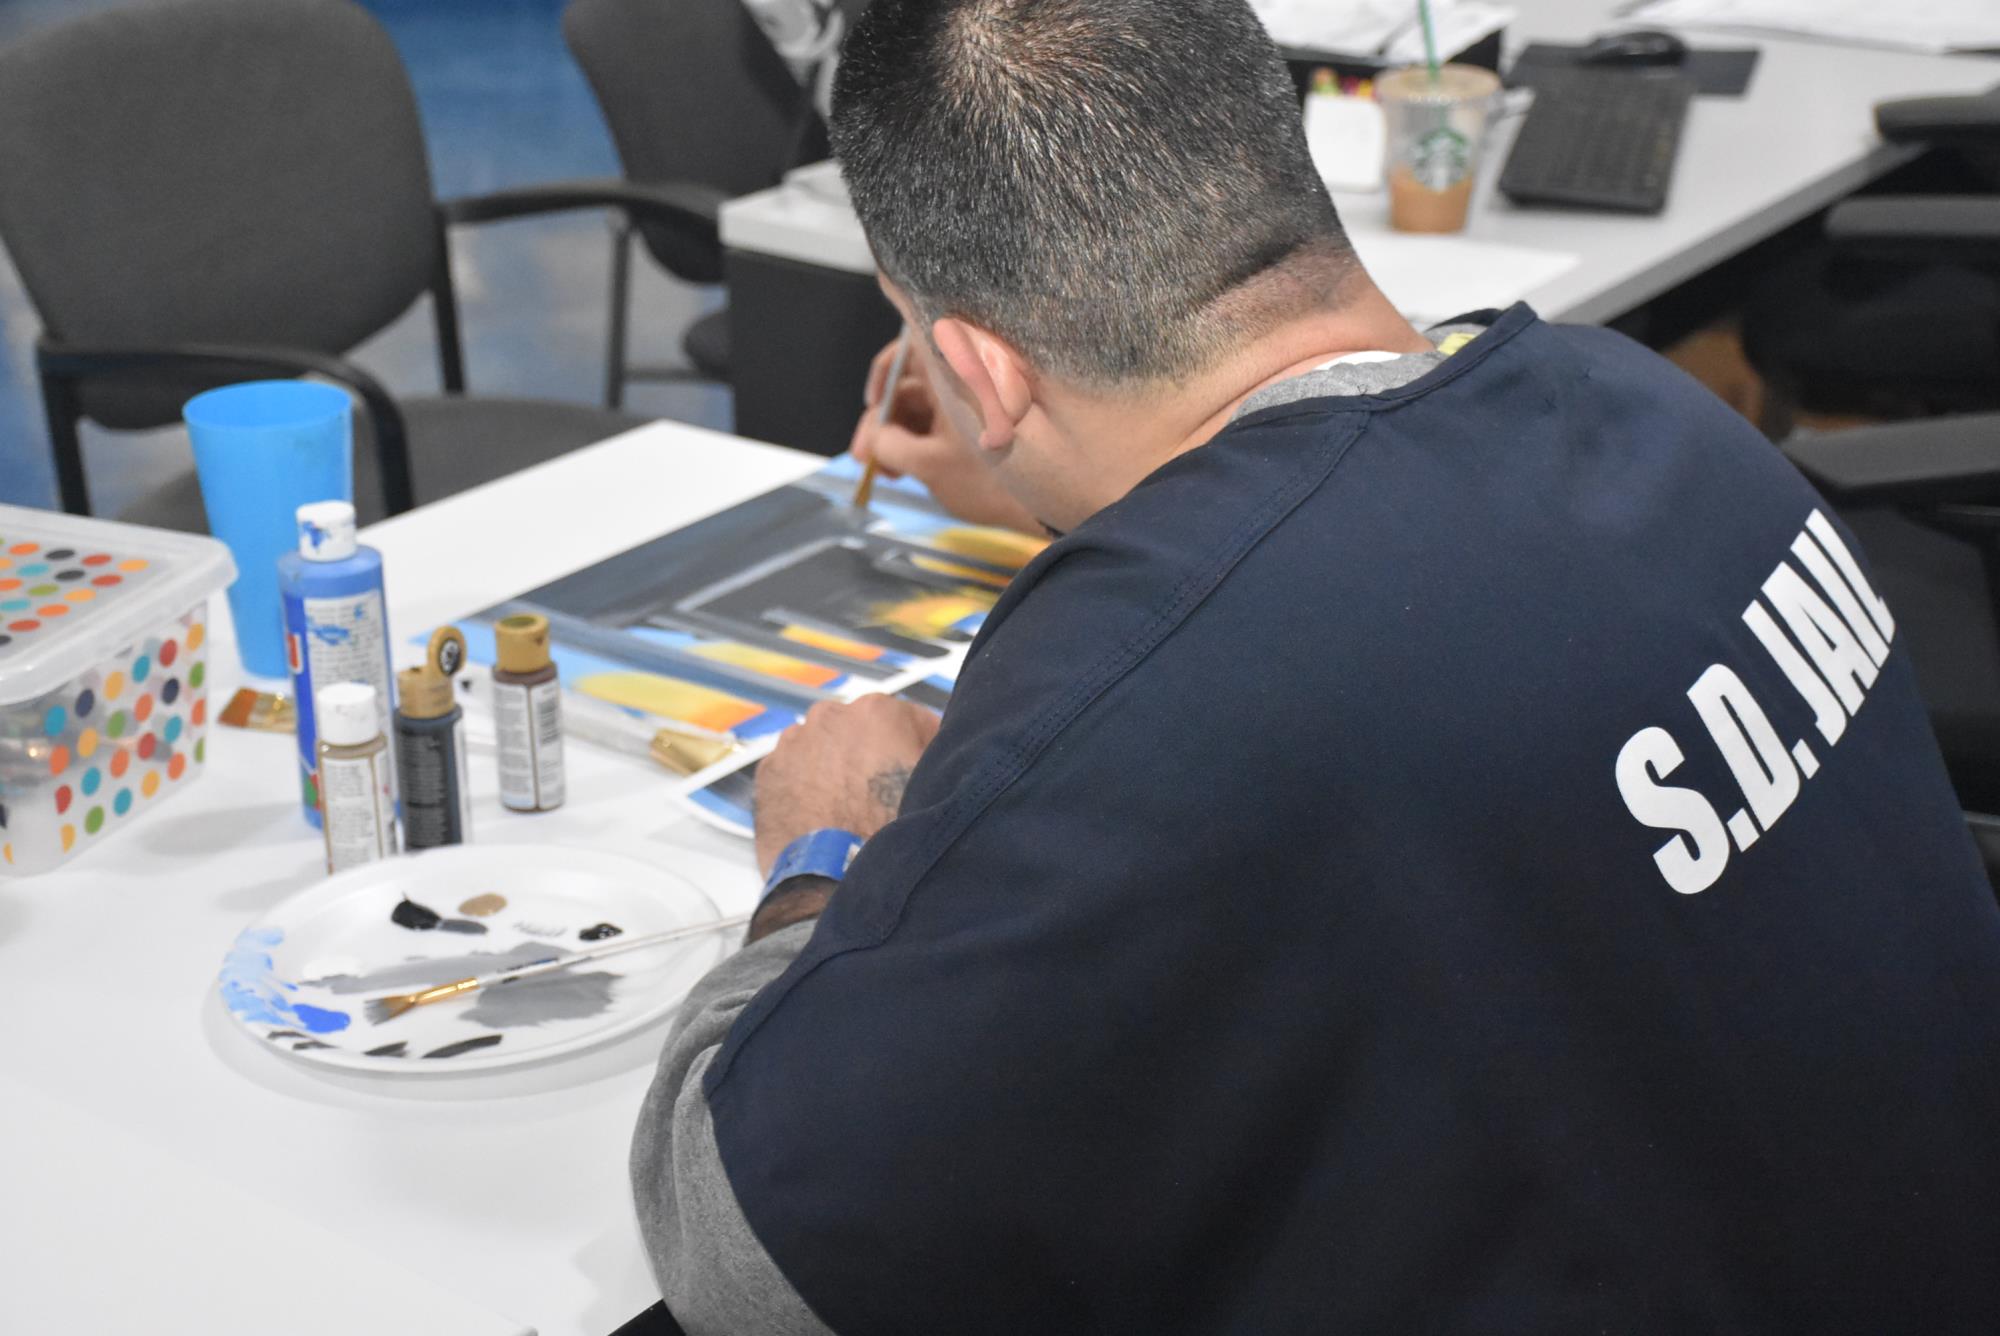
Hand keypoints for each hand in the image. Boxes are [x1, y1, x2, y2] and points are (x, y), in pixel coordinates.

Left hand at [753, 694, 943, 877]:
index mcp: (878, 712)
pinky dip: (805, 786)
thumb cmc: (885, 834)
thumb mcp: (936, 788)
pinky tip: (821, 815)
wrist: (832, 880)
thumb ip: (936, 757)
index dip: (920, 750)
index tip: (920, 772)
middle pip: (861, 732)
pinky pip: (794, 770)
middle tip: (882, 797)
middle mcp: (831, 716)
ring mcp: (793, 742)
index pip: (911, 722)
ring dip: (836, 769)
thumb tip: (931, 754)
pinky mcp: (768, 771)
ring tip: (847, 810)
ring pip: (823, 748)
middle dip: (872, 756)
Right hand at [851, 335, 1041, 534]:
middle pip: (910, 383)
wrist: (1055, 501)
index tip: (872, 410)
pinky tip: (912, 470)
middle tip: (866, 458)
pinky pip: (944, 420)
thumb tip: (873, 436)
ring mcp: (977, 398)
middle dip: (885, 420)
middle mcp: (966, 374)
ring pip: (924, 406)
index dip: (881, 378)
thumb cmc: (993, 478)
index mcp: (954, 369)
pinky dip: (924, 440)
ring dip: (900, 435)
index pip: (907, 350)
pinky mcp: (985, 420)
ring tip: (890, 472)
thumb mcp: (930, 465)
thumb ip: (888, 446)